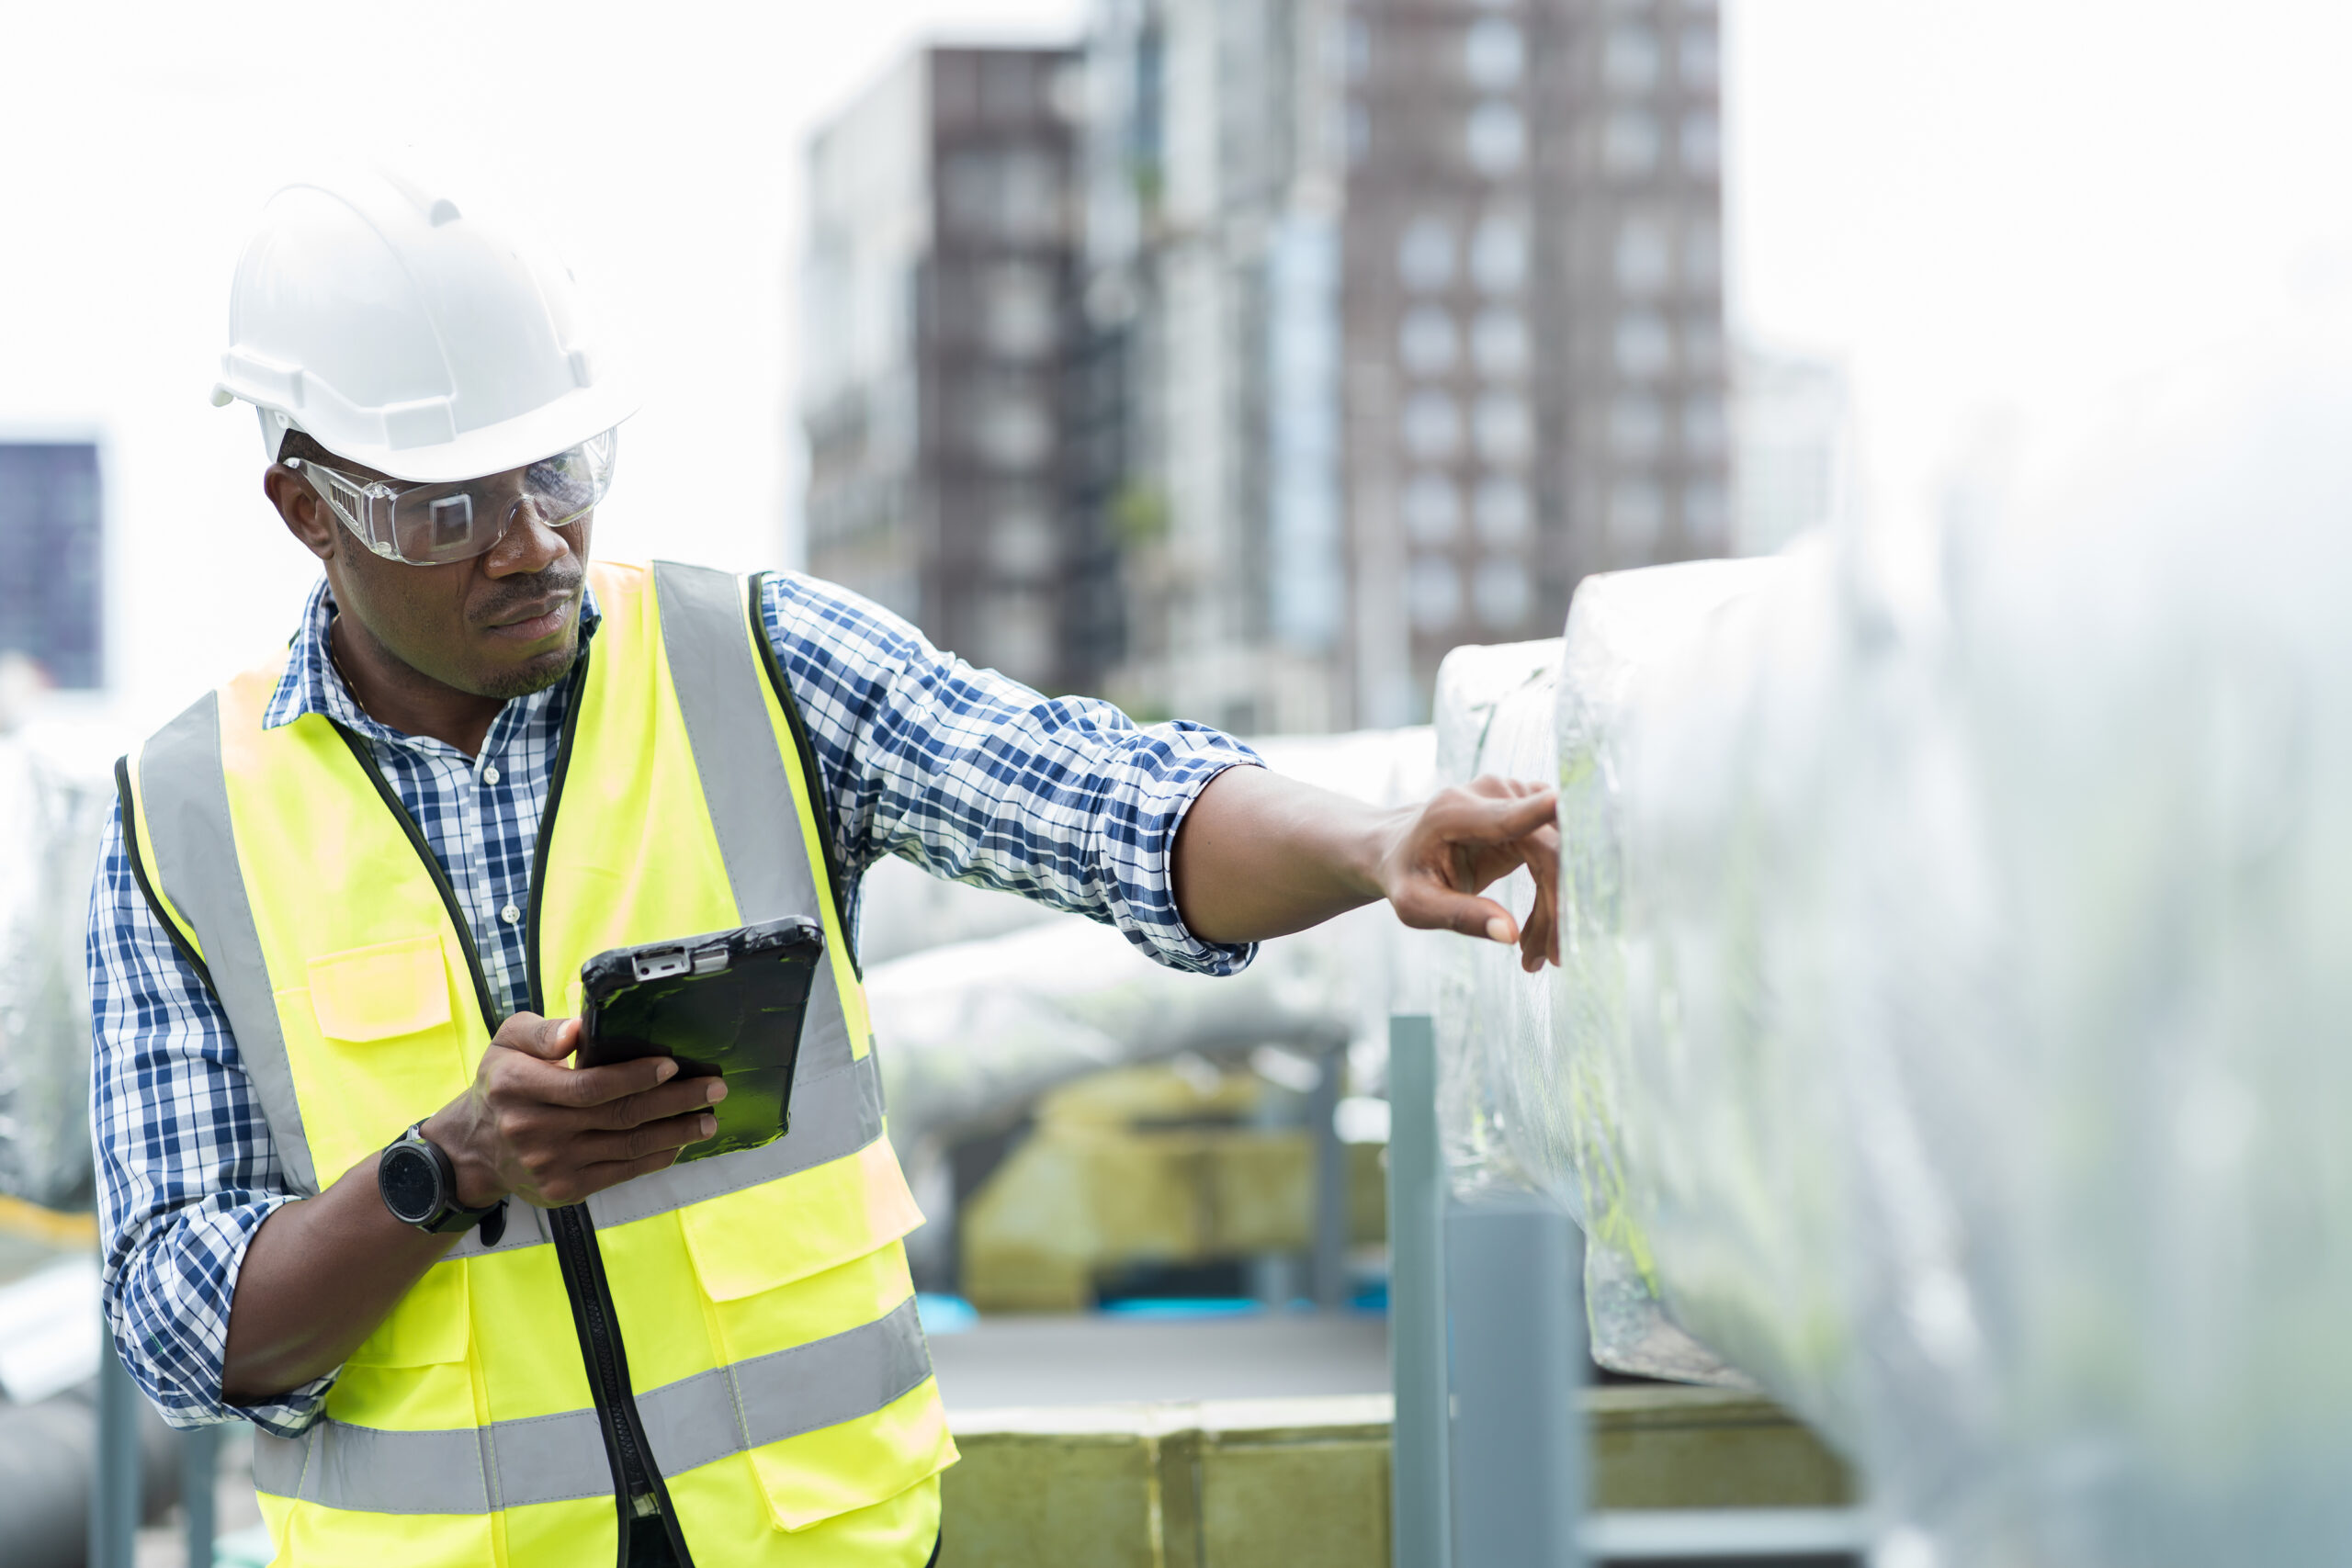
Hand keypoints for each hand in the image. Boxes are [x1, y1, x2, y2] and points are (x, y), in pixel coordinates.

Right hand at [422, 1014, 725, 1207]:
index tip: (671, 1065)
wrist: (474, 1149)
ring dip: (676, 1133)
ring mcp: (550, 1164)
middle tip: (714, 1089)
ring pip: (627, 1146)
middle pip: (619, 1116)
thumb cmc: (502, 1084)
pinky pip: (622, 1172)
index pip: (589, 1085)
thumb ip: (541, 1032)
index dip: (635, 1077)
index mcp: (518, 1085)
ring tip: (708, 1119)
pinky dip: (655, 1157)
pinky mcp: (565, 1189)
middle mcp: (533, 1128)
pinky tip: (679, 1142)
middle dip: (674, 1101)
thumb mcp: (507, 1042)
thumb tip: (578, 1030)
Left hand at [1373, 776, 1559, 972]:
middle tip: (1549, 960)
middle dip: (1556, 908)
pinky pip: (1558, 858)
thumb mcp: (1416, 904)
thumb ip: (1460, 916)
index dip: (1538, 813)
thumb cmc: (1405, 874)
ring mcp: (1518, 798)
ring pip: (1561, 857)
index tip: (1563, 805)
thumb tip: (1509, 935)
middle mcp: (1495, 795)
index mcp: (1457, 811)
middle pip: (1549, 849)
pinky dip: (1552, 898)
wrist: (1400, 847)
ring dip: (1555, 910)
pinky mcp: (1532, 813)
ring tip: (1534, 957)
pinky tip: (1534, 935)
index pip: (1508, 814)